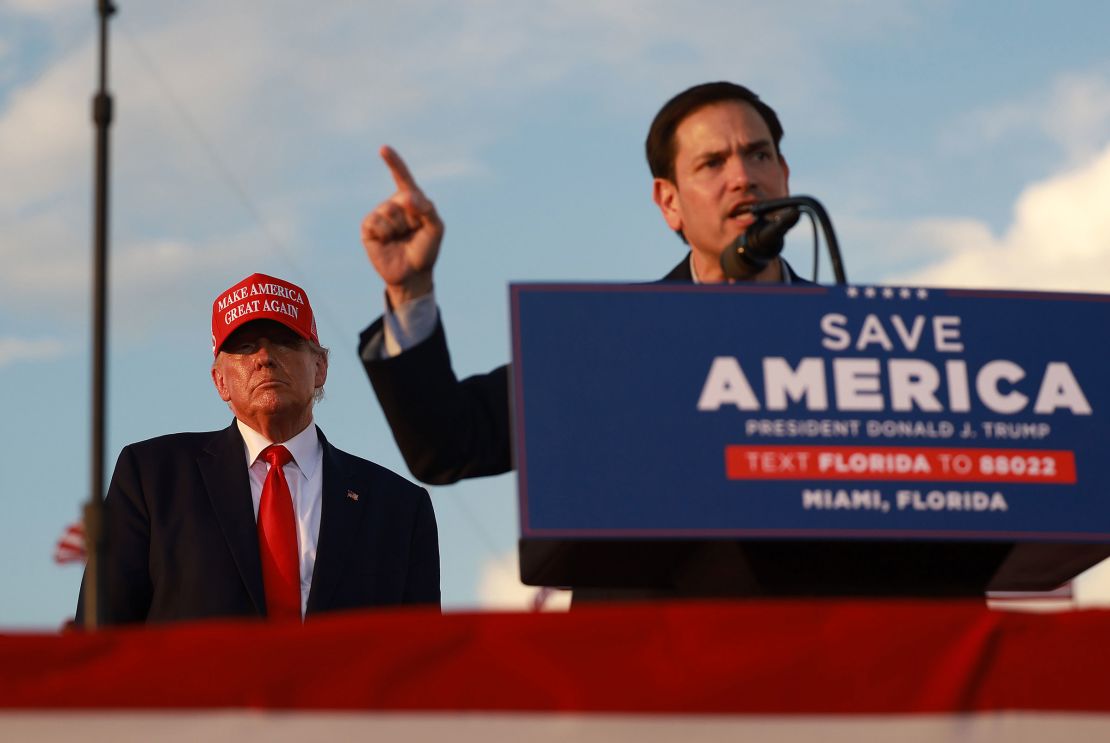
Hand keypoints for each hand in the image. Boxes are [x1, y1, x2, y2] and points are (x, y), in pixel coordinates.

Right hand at [361, 146, 443, 305]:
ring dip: (398, 228)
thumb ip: (428, 209)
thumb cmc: (426, 250)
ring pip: (388, 211)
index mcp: (411, 200)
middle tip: (413, 232)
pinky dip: (385, 233)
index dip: (393, 162)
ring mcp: (380, 215)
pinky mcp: (368, 228)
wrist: (413, 274)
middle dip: (411, 218)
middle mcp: (394, 204)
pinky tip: (387, 242)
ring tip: (400, 238)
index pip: (402, 177)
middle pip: (400, 199)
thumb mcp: (436, 228)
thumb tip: (408, 197)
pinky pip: (376, 222)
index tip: (383, 149)